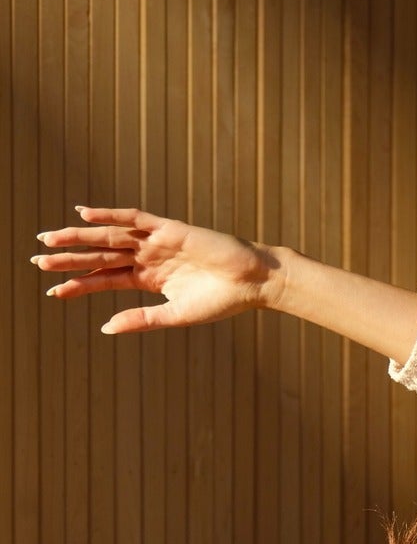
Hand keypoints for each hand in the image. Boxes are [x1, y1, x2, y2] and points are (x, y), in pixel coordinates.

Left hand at [32, 206, 280, 332]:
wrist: (252, 282)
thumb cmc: (221, 301)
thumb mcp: (176, 315)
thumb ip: (142, 320)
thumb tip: (105, 328)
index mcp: (149, 278)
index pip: (105, 278)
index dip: (79, 283)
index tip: (53, 291)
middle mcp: (147, 257)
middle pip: (100, 256)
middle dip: (69, 258)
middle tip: (37, 260)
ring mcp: (156, 241)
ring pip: (109, 237)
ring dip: (79, 237)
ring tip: (49, 239)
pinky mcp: (168, 228)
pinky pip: (133, 218)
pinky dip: (109, 215)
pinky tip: (84, 214)